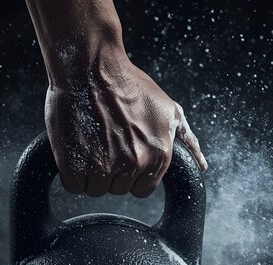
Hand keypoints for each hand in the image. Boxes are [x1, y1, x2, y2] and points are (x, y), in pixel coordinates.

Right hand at [45, 55, 206, 197]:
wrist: (90, 67)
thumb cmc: (126, 83)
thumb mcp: (167, 108)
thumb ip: (186, 139)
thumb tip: (201, 165)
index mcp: (158, 154)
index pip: (143, 189)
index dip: (131, 173)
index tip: (122, 155)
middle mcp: (134, 163)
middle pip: (118, 188)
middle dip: (110, 171)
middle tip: (103, 142)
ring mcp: (102, 166)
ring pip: (94, 189)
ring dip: (89, 173)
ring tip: (89, 143)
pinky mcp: (74, 165)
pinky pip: (73, 186)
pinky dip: (71, 172)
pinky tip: (74, 148)